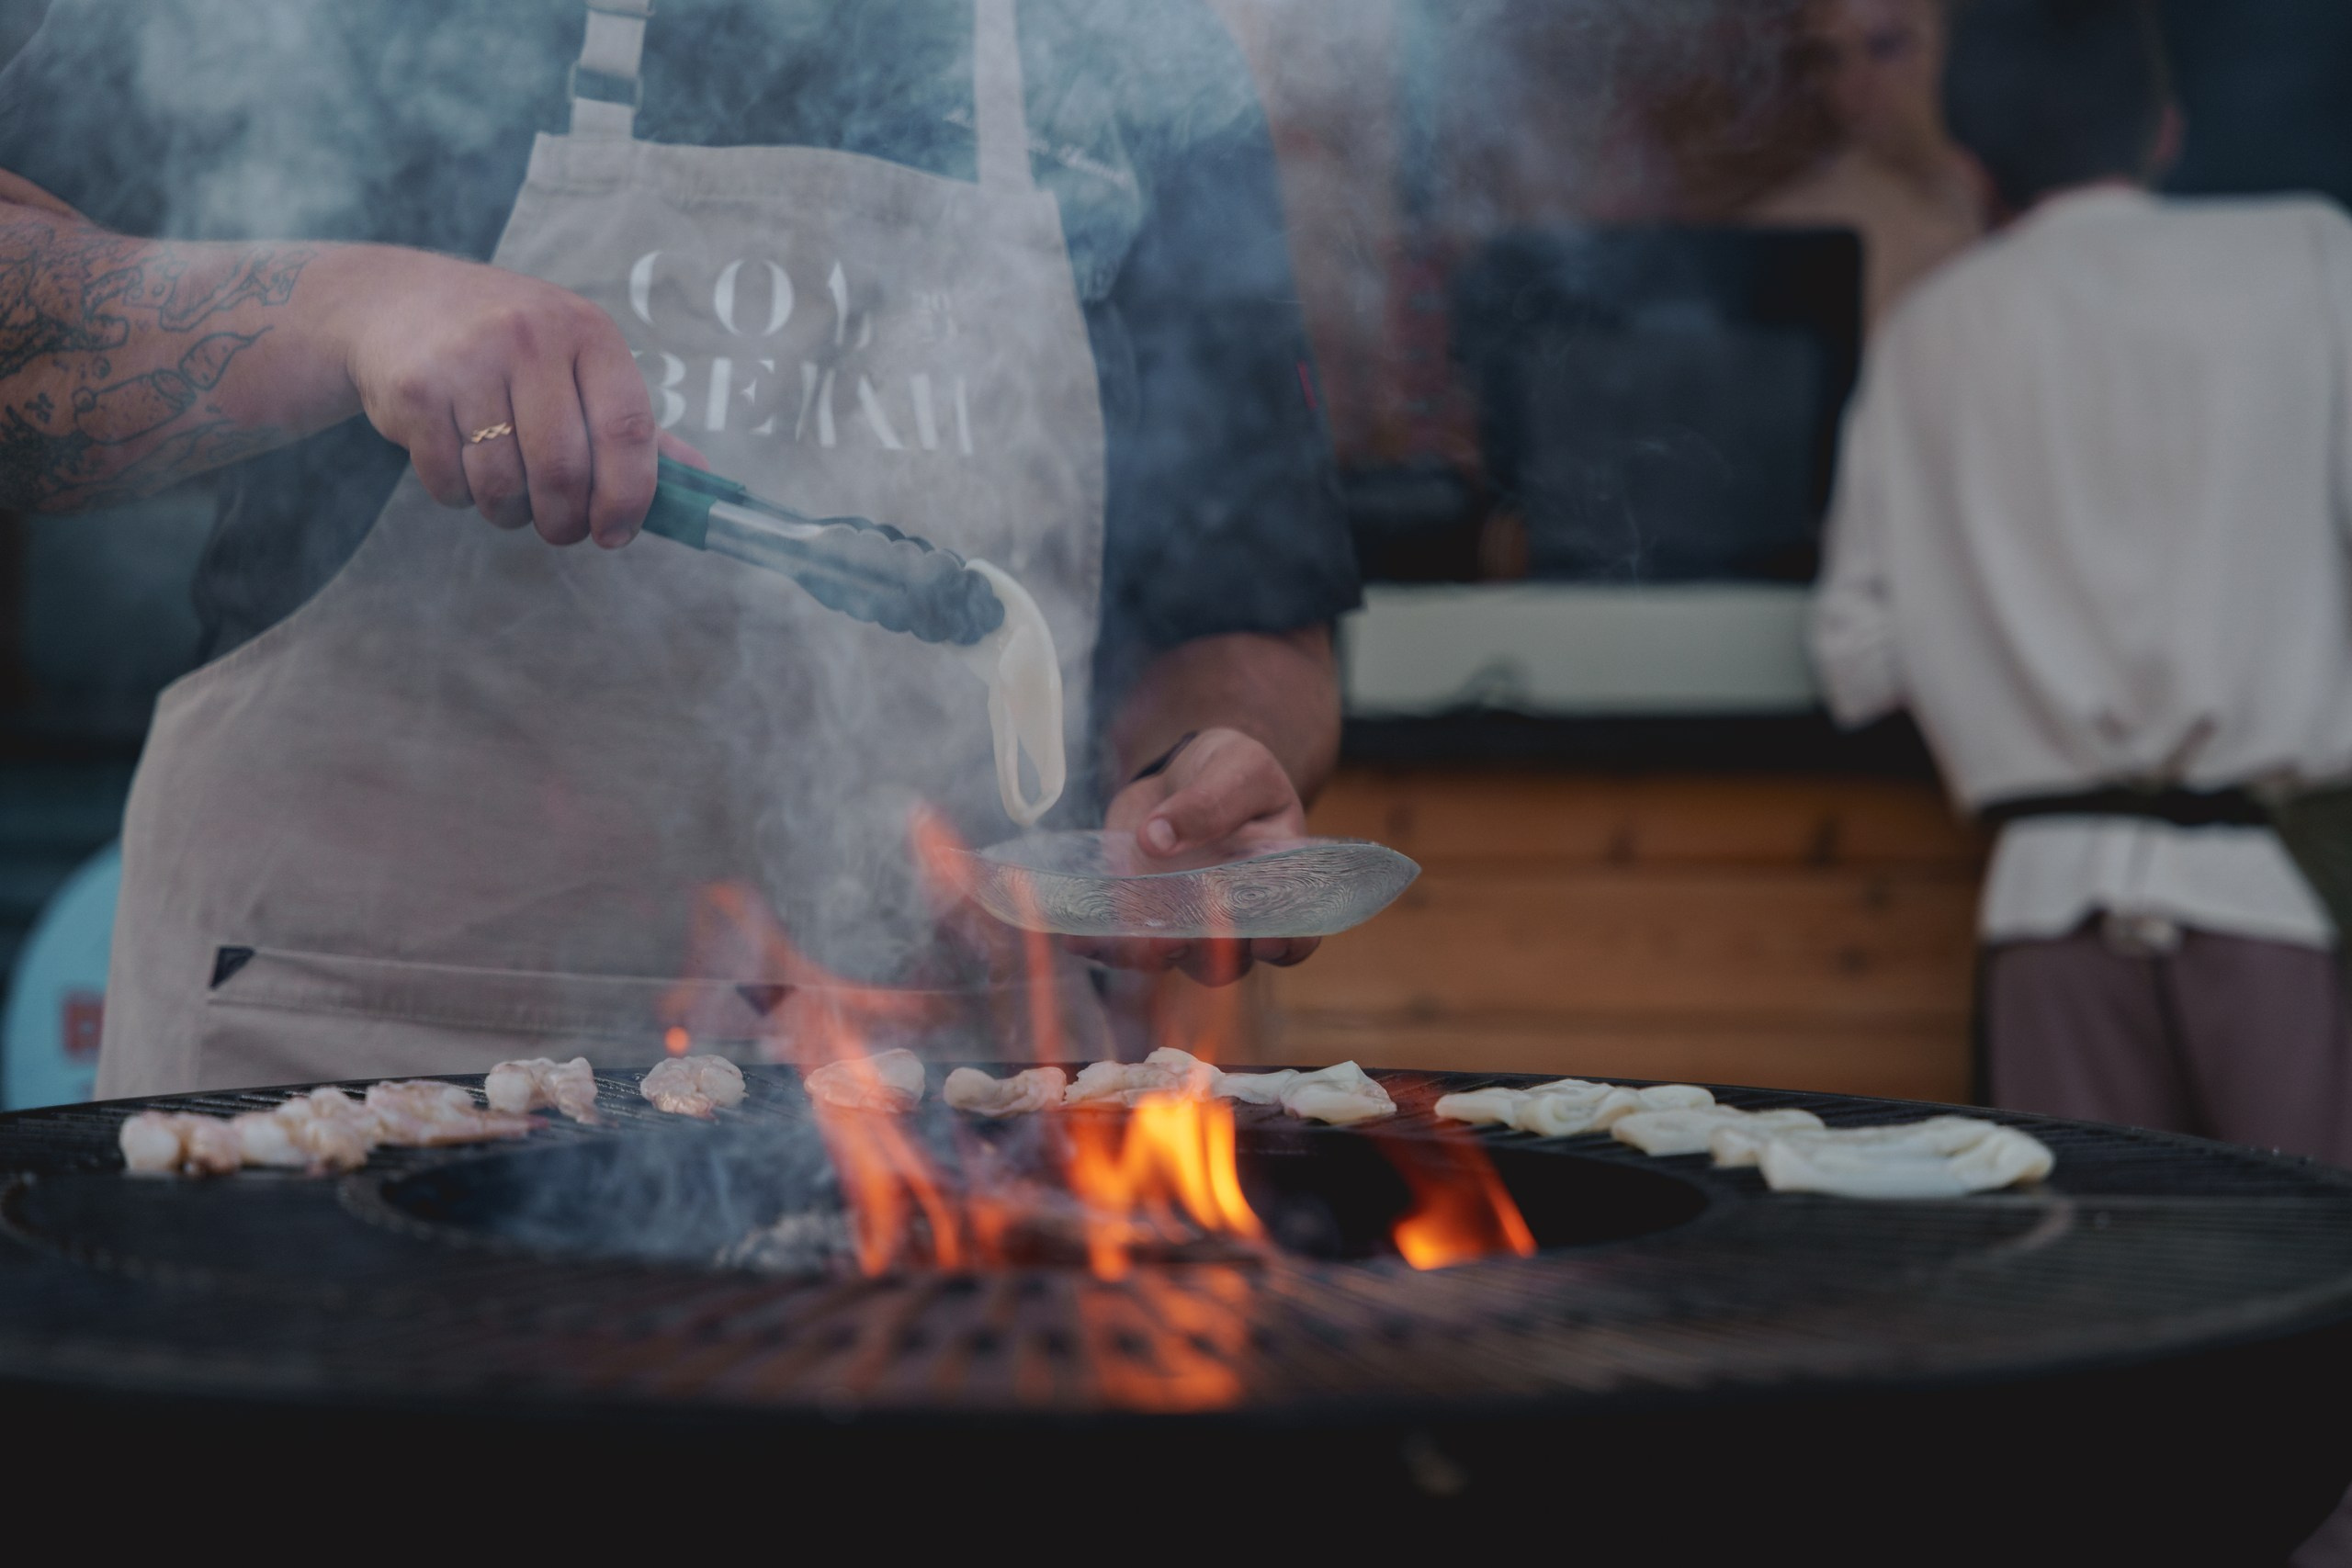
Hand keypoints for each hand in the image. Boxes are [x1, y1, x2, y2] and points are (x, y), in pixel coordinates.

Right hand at [318, 246, 680, 547]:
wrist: (392, 301)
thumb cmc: (505, 344)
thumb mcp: (574, 358)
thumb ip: (630, 421)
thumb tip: (698, 480)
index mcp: (586, 332)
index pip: (628, 429)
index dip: (629, 496)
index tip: (617, 532)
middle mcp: (530, 337)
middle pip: (564, 470)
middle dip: (565, 521)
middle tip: (560, 529)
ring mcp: (467, 361)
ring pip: (503, 486)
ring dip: (509, 512)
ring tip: (506, 491)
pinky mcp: (414, 390)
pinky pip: (449, 482)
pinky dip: (458, 495)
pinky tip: (457, 460)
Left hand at [1068, 727, 1320, 984]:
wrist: (1186, 772)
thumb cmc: (1231, 771)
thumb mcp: (1237, 769)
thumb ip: (1210, 801)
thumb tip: (1158, 837)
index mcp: (1278, 884)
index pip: (1297, 932)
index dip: (1287, 944)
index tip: (1267, 939)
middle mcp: (1235, 917)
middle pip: (1226, 960)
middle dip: (1199, 954)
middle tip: (1172, 938)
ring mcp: (1186, 921)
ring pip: (1169, 960)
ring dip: (1141, 955)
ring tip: (1115, 936)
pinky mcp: (1141, 914)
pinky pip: (1121, 941)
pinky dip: (1098, 941)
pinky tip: (1076, 933)